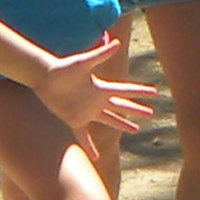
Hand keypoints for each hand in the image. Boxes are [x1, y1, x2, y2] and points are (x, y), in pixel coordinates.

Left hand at [34, 31, 156, 138]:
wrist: (44, 77)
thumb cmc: (64, 67)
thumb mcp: (83, 62)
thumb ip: (100, 54)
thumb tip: (116, 42)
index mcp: (101, 87)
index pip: (125, 90)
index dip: (140, 92)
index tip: (155, 92)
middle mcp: (97, 100)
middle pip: (121, 106)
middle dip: (136, 110)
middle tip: (151, 113)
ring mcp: (86, 111)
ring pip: (109, 120)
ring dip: (122, 125)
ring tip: (135, 129)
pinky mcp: (74, 119)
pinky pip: (84, 136)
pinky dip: (90, 146)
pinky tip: (96, 156)